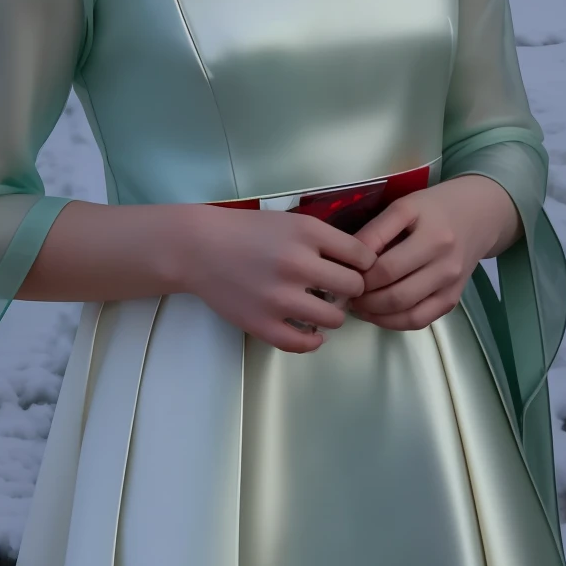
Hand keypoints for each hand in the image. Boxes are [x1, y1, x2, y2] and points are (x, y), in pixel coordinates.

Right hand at [181, 206, 376, 353]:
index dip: (364, 263)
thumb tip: (359, 264)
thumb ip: (323, 240)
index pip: (361, 255)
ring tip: (322, 307)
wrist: (200, 247)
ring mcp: (280, 298)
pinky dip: (313, 340)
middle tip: (339, 289)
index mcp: (307, 232)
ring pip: (334, 318)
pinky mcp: (263, 324)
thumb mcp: (291, 222)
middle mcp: (297, 264)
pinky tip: (311, 331)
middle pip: (353, 287)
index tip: (358, 268)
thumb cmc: (248, 230)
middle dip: (351, 288)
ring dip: (333, 314)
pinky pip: (303, 344)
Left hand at [348, 175, 520, 331]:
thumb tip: (349, 260)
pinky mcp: (452, 299)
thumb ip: (376, 231)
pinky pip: (419, 321)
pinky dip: (393, 323)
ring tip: (357, 304)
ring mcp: (450, 283)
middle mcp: (443, 260)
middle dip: (363, 297)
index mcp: (429, 231)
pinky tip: (377, 314)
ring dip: (374, 313)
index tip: (341, 271)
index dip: (357, 273)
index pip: (385, 264)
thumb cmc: (434, 208)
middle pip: (394, 292)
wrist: (479, 215)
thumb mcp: (404, 206)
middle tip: (345, 291)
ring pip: (405, 311)